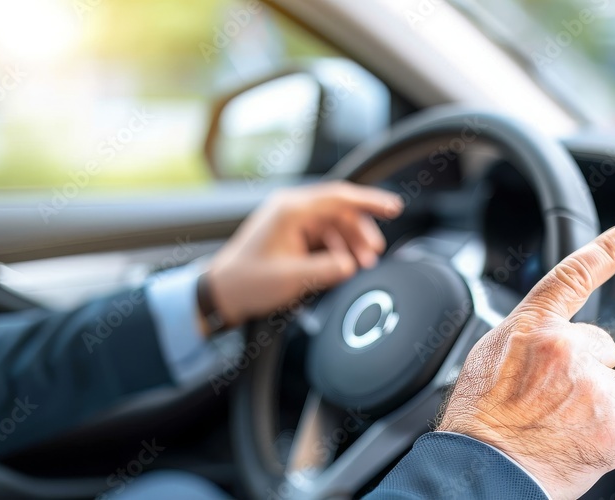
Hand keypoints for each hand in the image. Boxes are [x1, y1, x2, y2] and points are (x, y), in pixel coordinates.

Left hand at [203, 181, 403, 329]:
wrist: (221, 293)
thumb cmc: (247, 282)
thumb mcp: (293, 278)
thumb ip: (328, 269)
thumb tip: (351, 264)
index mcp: (290, 210)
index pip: (340, 197)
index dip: (370, 201)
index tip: (393, 207)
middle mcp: (290, 209)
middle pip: (339, 211)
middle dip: (361, 231)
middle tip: (374, 252)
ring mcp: (289, 221)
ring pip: (332, 223)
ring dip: (350, 241)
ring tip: (361, 263)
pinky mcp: (289, 234)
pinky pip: (322, 234)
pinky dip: (336, 247)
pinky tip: (342, 264)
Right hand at [437, 221, 614, 499]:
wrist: (485, 472)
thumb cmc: (480, 420)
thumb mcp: (489, 357)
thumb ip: (529, 337)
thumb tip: (552, 338)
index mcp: (534, 327)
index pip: (574, 276)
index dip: (609, 250)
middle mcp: (568, 349)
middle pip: (601, 348)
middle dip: (585, 368)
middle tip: (548, 397)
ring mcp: (595, 388)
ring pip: (612, 387)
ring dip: (592, 403)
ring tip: (554, 424)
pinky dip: (601, 433)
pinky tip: (570, 441)